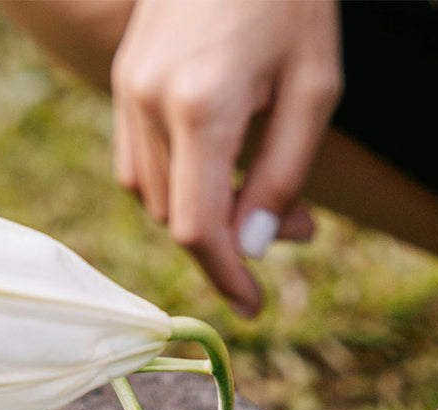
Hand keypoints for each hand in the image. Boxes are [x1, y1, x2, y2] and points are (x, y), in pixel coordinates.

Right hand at [111, 0, 340, 314]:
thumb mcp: (315, 86)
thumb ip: (285, 172)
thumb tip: (256, 245)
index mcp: (202, 107)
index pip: (200, 228)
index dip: (226, 278)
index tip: (254, 305)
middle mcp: (149, 102)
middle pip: (176, 216)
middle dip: (232, 240)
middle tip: (300, 224)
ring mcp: (126, 88)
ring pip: (152, 193)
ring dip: (204, 211)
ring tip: (266, 191)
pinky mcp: (122, 76)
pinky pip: (138, 159)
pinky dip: (177, 181)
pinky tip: (224, 162)